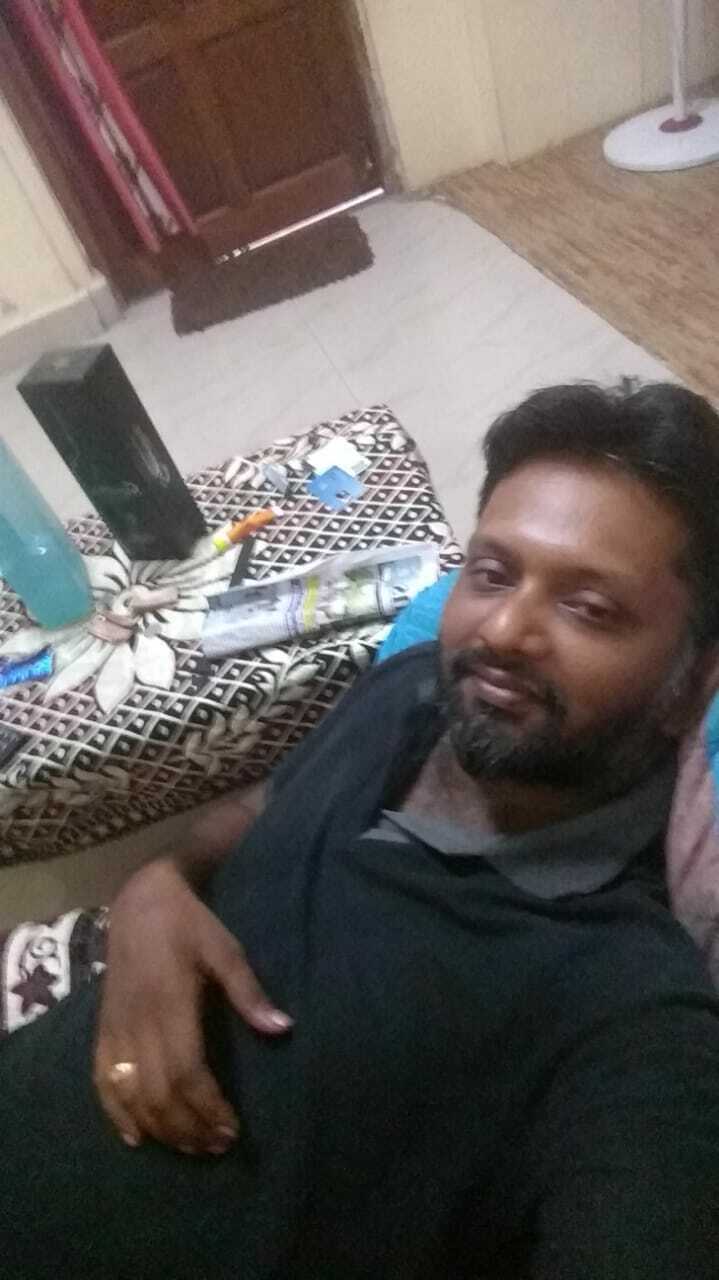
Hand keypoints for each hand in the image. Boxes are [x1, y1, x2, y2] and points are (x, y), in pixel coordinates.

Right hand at [94, 858, 291, 1154]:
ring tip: (190, 1147)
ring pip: (130, 1093)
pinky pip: (102, 1079)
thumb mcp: (225, 949)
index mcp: (170, 1002)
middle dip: (189, 1128)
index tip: (232, 1130)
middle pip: (158, 1093)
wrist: (139, 901)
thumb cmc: (189, 924)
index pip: (186, 1072)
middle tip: (218, 1146)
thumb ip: (249, 992)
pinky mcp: (103, 1028)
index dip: (207, 1108)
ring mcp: (116, 1027)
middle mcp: (138, 1022)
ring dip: (160, 1128)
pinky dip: (116, 1113)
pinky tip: (136, 1138)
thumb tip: (283, 1028)